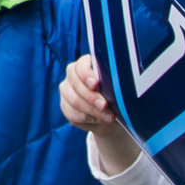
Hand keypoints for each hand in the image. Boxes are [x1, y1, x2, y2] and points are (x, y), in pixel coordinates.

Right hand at [59, 55, 139, 173]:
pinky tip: (98, 120)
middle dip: (92, 97)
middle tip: (105, 106)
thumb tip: (118, 85)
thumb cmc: (118, 96)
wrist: (111, 116)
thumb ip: (115, 82)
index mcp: (86, 64)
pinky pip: (71, 113)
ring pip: (74, 100)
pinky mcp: (65, 105)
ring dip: (92, 110)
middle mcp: (73, 75)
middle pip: (76, 84)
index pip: (80, 66)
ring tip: (107, 117)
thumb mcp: (119, 88)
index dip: (86, 75)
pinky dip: (87, 118)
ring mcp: (67, 90)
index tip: (96, 84)